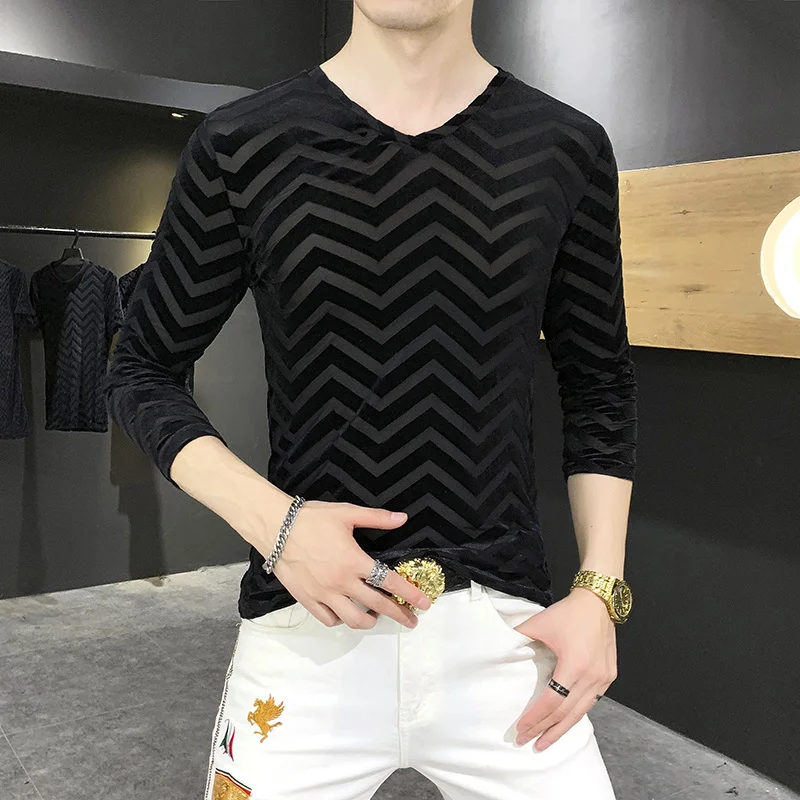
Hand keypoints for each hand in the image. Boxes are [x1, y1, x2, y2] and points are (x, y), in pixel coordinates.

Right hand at [264, 500, 432, 629]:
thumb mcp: (347, 513)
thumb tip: (402, 518)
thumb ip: (376, 518)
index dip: (410, 595)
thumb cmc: (311, 519)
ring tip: (376, 616)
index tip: (424, 604)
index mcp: (354, 561)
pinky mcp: (307, 600)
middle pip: (377, 606)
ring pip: (353, 620)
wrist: (275, 528)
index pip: (390, 582)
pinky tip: (346, 613)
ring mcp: (324, 594)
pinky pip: (329, 619)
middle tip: (411, 621)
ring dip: (370, 620)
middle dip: (399, 615)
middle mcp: (341, 582)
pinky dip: (341, 619)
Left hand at [513, 587, 617, 750]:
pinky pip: (590, 703)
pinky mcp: (608, 676)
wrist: (598, 602)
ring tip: (545, 742)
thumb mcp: (540, 623)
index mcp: (575, 664)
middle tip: (527, 742)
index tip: (521, 728)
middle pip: (565, 713)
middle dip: (545, 730)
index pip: (551, 700)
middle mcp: (592, 676)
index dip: (535, 717)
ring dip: (561, 729)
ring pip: (580, 712)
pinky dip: (575, 715)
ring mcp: (603, 678)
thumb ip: (519, 637)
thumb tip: (499, 649)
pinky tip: (564, 723)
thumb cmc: (569, 612)